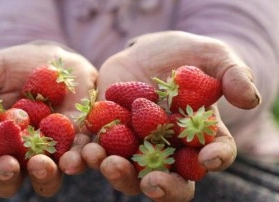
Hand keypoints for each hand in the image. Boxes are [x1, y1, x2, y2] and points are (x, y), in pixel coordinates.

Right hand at [0, 42, 97, 197]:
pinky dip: (76, 161)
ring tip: (40, 165)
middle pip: (9, 176)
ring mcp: (49, 151)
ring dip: (42, 175)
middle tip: (6, 166)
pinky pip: (77, 158)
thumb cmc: (15, 66)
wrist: (54, 59)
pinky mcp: (76, 143)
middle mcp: (19, 153)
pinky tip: (73, 159)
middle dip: (5, 175)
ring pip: (44, 175)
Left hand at [81, 31, 260, 201]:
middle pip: (170, 180)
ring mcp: (137, 147)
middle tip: (152, 181)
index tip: (210, 158)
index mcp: (200, 137)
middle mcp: (170, 150)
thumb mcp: (212, 56)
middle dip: (162, 185)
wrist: (146, 52)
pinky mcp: (108, 137)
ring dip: (118, 174)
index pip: (214, 155)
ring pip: (130, 173)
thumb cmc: (184, 56)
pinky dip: (89, 157)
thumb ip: (232, 73)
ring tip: (107, 162)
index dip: (215, 159)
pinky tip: (82, 153)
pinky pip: (98, 152)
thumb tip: (249, 98)